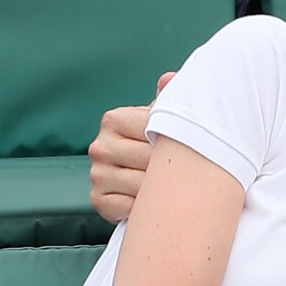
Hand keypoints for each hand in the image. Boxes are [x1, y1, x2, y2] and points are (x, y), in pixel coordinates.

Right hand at [87, 72, 173, 222]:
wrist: (141, 170)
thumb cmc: (155, 138)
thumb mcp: (161, 116)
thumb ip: (166, 98)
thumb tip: (168, 79)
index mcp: (113, 120)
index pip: (152, 129)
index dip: (174, 139)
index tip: (189, 143)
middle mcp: (99, 146)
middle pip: (148, 159)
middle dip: (170, 165)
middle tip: (187, 168)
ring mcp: (96, 173)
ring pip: (141, 185)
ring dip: (160, 189)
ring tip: (171, 183)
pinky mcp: (97, 199)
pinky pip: (129, 206)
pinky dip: (145, 206)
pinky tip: (152, 199)